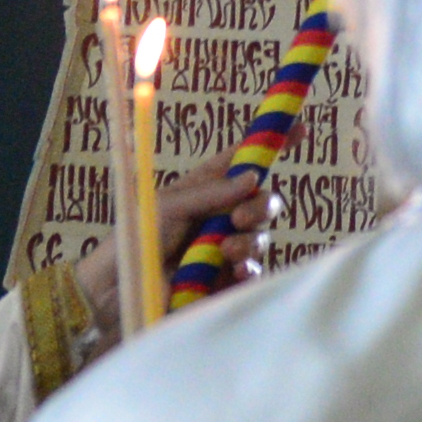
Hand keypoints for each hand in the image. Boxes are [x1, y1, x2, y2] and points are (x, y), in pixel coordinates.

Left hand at [91, 155, 275, 322]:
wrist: (119, 291)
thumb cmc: (135, 239)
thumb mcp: (169, 206)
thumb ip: (212, 192)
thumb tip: (254, 176)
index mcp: (204, 188)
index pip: (242, 160)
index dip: (271, 144)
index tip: (302, 129)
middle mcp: (219, 216)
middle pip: (262, 201)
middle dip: (261, 206)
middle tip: (240, 218)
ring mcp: (225, 249)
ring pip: (261, 237)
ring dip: (249, 241)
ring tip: (225, 251)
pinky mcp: (225, 281)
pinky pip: (253, 271)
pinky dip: (249, 269)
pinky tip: (234, 271)